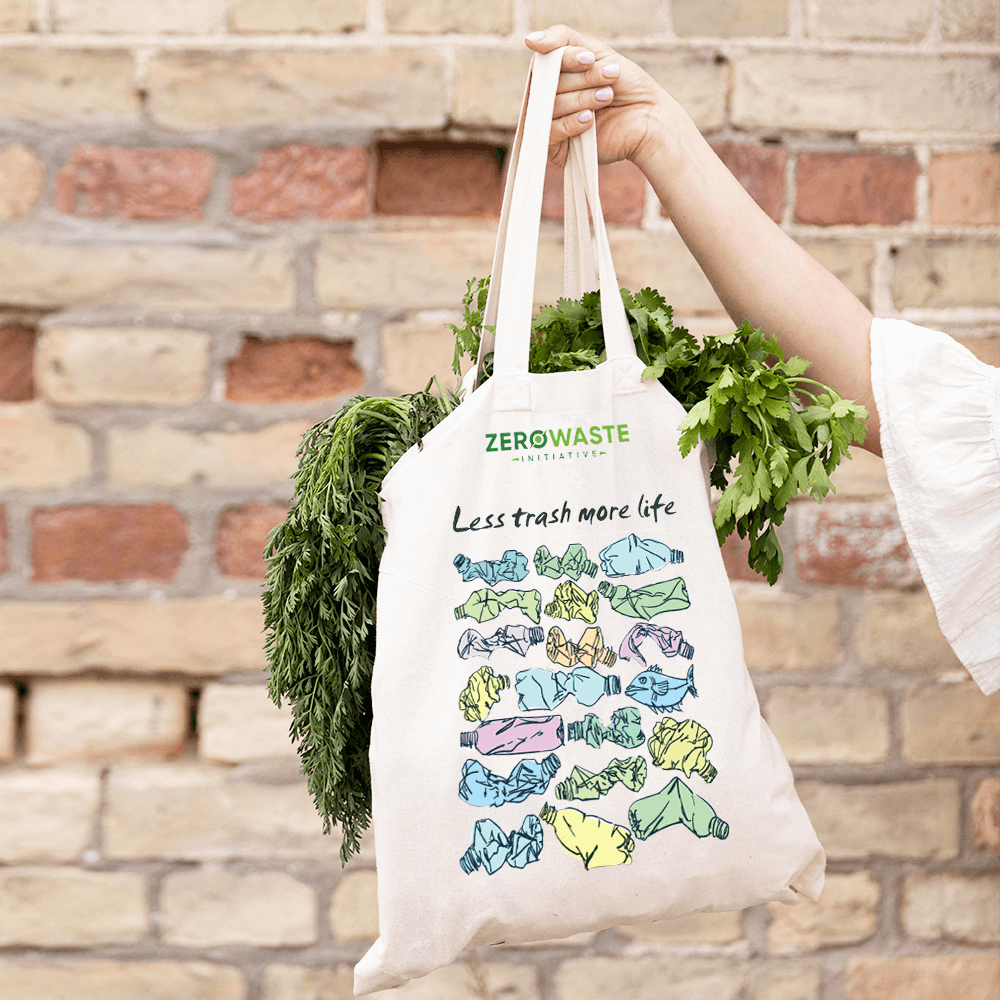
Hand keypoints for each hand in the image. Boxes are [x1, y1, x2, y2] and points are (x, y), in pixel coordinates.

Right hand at [524, 24, 673, 169]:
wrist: (651, 119)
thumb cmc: (627, 86)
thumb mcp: (596, 52)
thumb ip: (563, 40)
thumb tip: (529, 39)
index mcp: (557, 78)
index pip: (543, 65)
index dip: (565, 60)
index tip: (590, 59)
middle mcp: (550, 101)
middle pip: (546, 86)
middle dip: (581, 80)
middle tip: (609, 79)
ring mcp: (553, 126)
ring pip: (549, 108)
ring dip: (582, 99)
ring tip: (608, 97)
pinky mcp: (558, 150)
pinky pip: (550, 133)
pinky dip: (571, 123)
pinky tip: (591, 120)